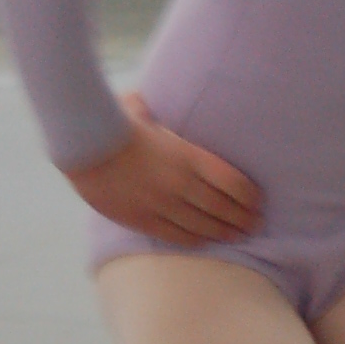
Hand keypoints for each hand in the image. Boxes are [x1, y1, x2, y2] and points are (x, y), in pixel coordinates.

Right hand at [66, 94, 260, 246]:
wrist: (85, 146)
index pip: (233, 182)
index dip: (250, 196)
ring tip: (237, 236)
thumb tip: (155, 101)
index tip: (259, 201)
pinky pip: (176, 236)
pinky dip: (196, 240)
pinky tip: (207, 241)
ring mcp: (162, 204)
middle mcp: (180, 183)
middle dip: (243, 219)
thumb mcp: (149, 112)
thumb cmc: (116, 123)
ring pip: (203, 226)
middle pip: (223, 208)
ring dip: (224, 233)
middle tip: (256, 224)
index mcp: (188, 155)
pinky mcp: (143, 219)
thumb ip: (160, 112)